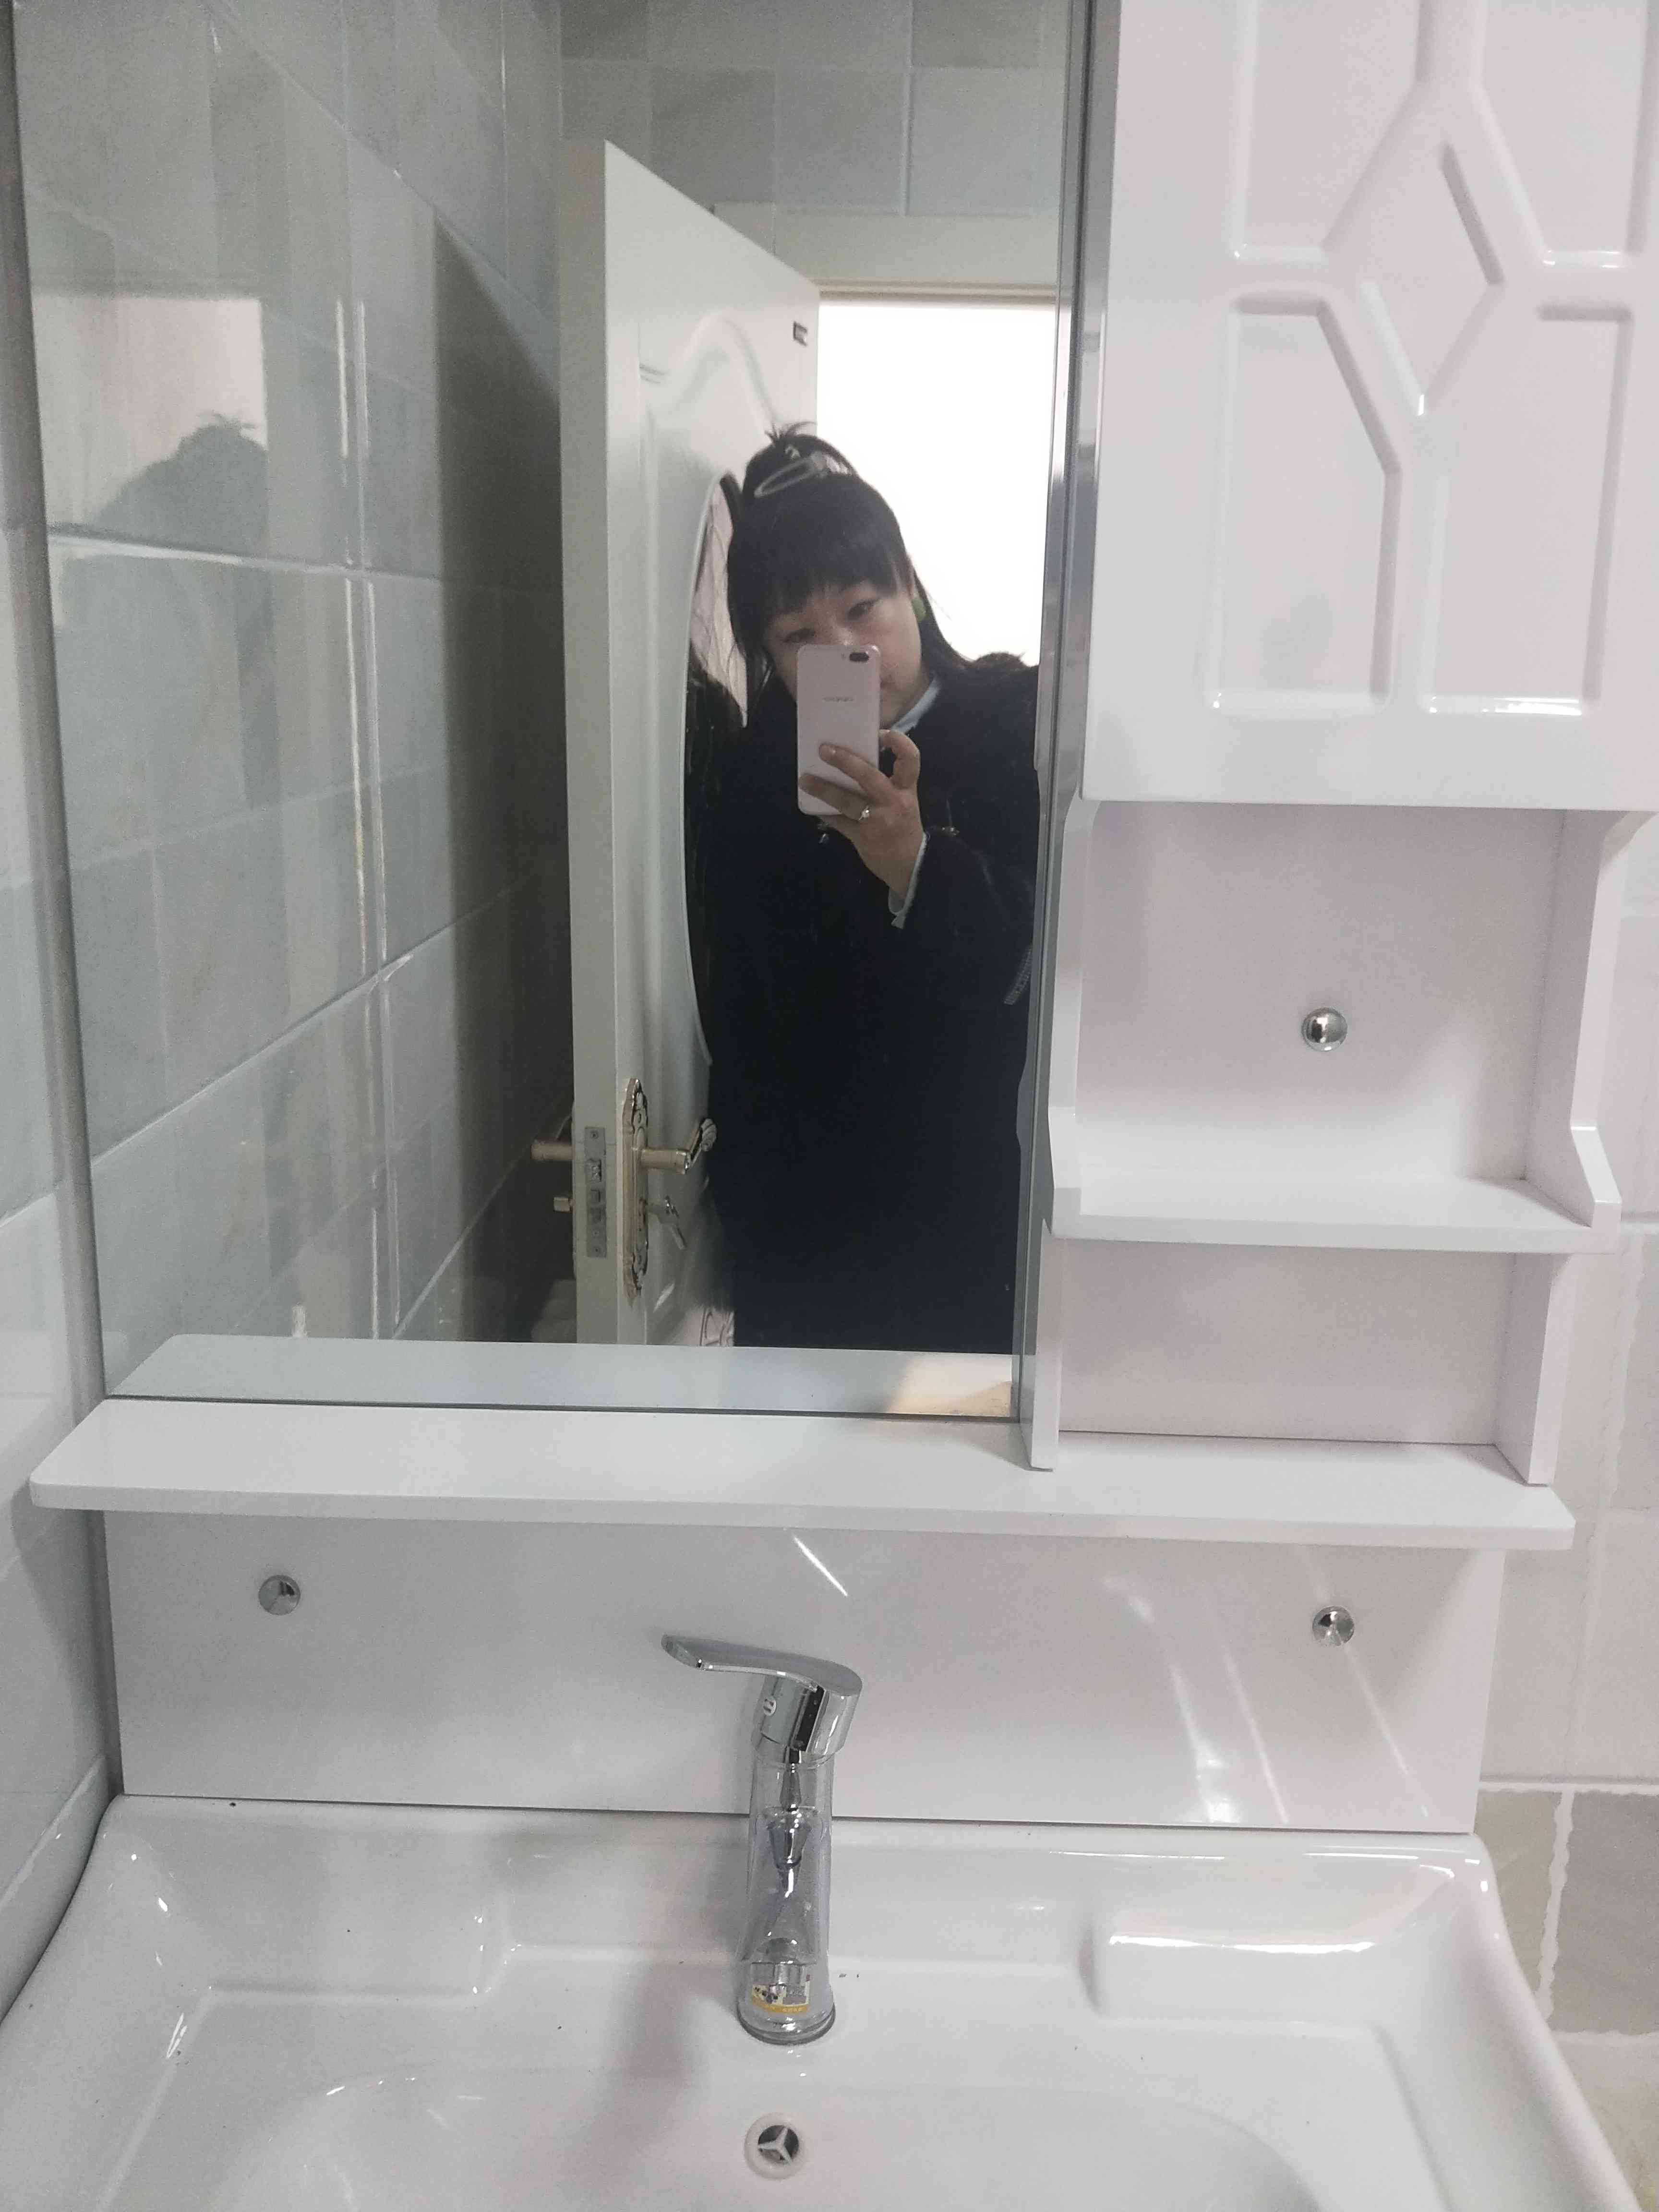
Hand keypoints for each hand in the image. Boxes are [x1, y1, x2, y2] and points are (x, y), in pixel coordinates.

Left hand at [799, 728, 924, 901]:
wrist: (911, 864)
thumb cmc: (904, 826)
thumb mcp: (903, 801)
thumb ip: (886, 783)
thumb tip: (854, 761)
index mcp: (905, 789)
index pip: (910, 759)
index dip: (898, 742)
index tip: (880, 733)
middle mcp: (892, 801)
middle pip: (868, 776)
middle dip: (845, 761)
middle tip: (824, 750)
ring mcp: (876, 820)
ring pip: (847, 801)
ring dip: (823, 789)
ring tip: (804, 780)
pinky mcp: (863, 837)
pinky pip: (839, 822)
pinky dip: (825, 813)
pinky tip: (812, 807)